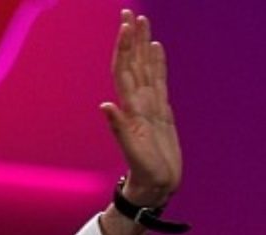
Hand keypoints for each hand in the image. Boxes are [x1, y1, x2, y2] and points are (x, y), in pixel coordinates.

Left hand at [101, 9, 181, 207]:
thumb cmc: (144, 173)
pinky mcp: (160, 112)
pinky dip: (156, 63)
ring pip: (145, 68)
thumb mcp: (132, 150)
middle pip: (133, 64)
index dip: (124, 48)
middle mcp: (138, 104)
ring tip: (141, 23)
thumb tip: (105, 106)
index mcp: (131, 109)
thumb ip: (119, 128)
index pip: (124, 71)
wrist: (153, 186)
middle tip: (129, 12)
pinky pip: (158, 81)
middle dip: (131, 39)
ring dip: (142, 46)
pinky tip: (155, 49)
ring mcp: (149, 106)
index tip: (124, 25)